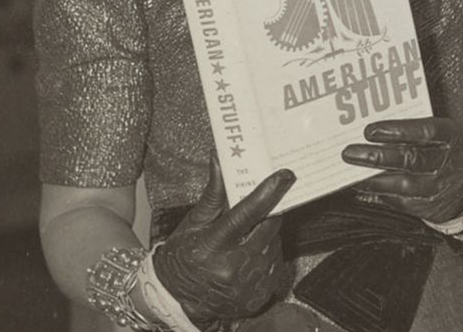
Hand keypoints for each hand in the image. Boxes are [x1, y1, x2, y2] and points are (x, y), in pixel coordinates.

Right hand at [151, 164, 296, 323]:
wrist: (178, 301)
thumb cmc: (182, 258)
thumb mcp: (193, 224)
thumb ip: (213, 194)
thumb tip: (220, 161)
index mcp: (213, 246)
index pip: (247, 214)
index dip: (268, 193)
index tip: (284, 176)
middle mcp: (233, 267)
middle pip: (269, 225)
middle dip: (269, 212)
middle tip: (262, 207)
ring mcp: (248, 284)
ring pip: (275, 243)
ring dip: (267, 234)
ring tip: (247, 237)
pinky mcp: (260, 295)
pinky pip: (277, 263)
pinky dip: (268, 254)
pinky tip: (251, 255)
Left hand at [341, 117, 462, 223]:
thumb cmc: (449, 151)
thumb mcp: (446, 133)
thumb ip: (418, 128)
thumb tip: (378, 127)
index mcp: (452, 137)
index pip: (426, 131)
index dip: (398, 130)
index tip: (370, 130)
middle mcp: (446, 162)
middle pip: (410, 159)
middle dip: (377, 156)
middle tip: (350, 152)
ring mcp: (437, 187)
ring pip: (402, 184)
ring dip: (373, 179)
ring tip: (351, 173)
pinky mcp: (427, 206)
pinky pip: (399, 202)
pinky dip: (379, 195)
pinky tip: (362, 189)